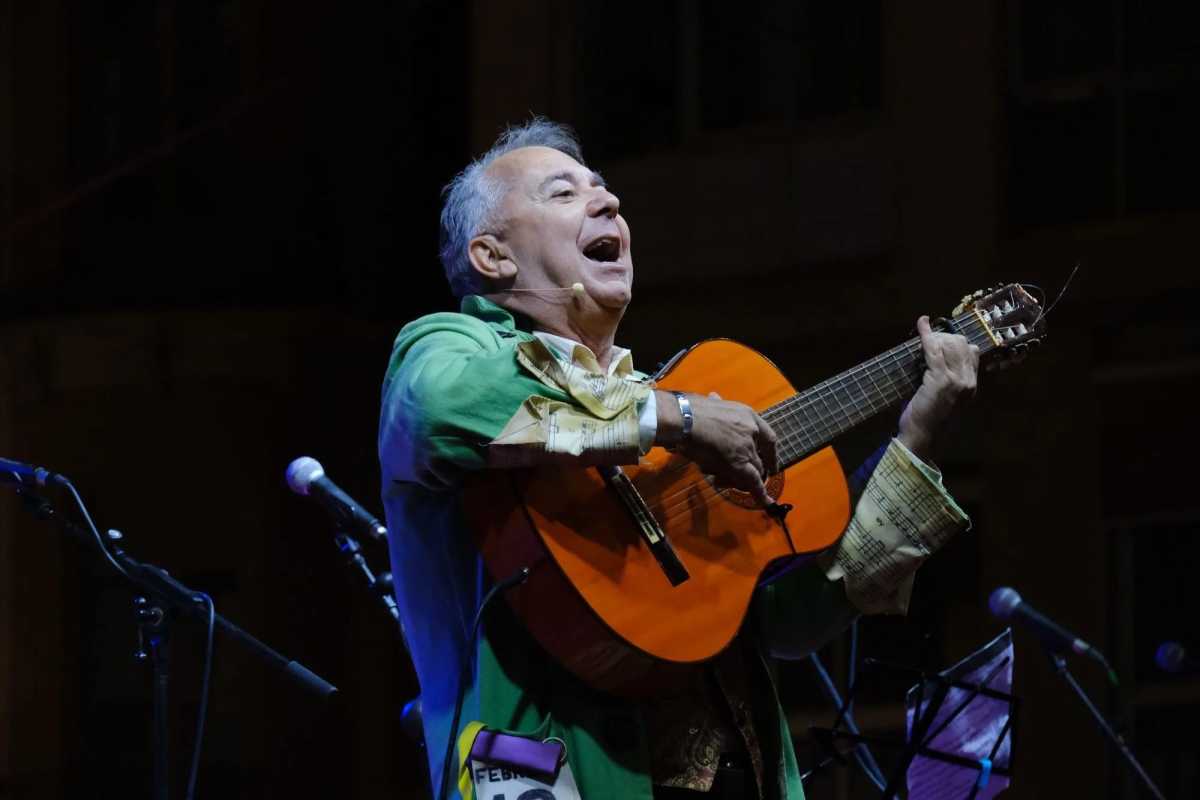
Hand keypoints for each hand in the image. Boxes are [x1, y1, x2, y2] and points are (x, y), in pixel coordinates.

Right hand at [656, 390, 777, 504]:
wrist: (683, 418)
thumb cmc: (690, 411)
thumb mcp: (711, 402)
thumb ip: (717, 404)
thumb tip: (714, 397)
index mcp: (748, 415)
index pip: (768, 437)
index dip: (771, 453)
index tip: (770, 462)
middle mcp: (751, 432)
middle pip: (760, 459)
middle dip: (754, 471)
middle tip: (741, 479)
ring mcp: (747, 448)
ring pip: (754, 471)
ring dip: (742, 480)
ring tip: (723, 481)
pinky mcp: (739, 464)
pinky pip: (753, 482)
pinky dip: (760, 494)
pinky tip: (766, 502)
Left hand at [898, 315, 979, 460]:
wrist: (923, 438)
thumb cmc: (929, 420)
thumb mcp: (947, 399)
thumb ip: (950, 381)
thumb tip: (939, 360)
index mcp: (972, 385)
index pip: (972, 353)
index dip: (956, 342)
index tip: (940, 340)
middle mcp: (968, 381)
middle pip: (962, 344)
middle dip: (944, 337)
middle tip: (928, 341)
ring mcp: (956, 380)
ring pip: (949, 344)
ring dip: (935, 337)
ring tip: (924, 341)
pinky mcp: (940, 379)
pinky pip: (933, 349)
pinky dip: (926, 333)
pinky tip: (921, 324)